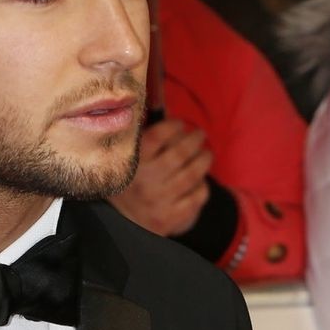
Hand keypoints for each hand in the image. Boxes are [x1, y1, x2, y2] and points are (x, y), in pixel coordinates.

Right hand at [111, 117, 212, 237]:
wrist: (123, 223)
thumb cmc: (130, 181)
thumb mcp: (126, 159)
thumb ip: (142, 137)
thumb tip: (162, 106)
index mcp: (131, 163)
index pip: (157, 137)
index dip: (173, 126)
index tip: (180, 123)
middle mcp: (144, 181)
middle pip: (180, 153)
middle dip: (195, 140)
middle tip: (200, 134)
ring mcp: (159, 201)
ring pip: (193, 174)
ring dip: (204, 159)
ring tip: (206, 154)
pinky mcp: (171, 218)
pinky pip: (197, 196)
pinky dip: (202, 185)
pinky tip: (199, 180)